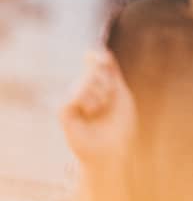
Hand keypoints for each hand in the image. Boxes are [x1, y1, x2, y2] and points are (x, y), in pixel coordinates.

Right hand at [60, 48, 136, 168]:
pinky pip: (73, 95)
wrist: (113, 150)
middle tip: (108, 101)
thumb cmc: (119, 124)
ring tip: (99, 111)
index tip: (97, 56)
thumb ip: (112, 72)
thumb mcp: (120, 93)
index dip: (97, 58)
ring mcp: (72, 100)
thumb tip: (102, 51)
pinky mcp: (63, 111)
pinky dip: (85, 102)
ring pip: (84, 81)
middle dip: (107, 83)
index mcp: (97, 85)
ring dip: (100, 95)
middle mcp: (83, 90)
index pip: (95, 63)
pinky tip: (88, 113)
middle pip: (94, 70)